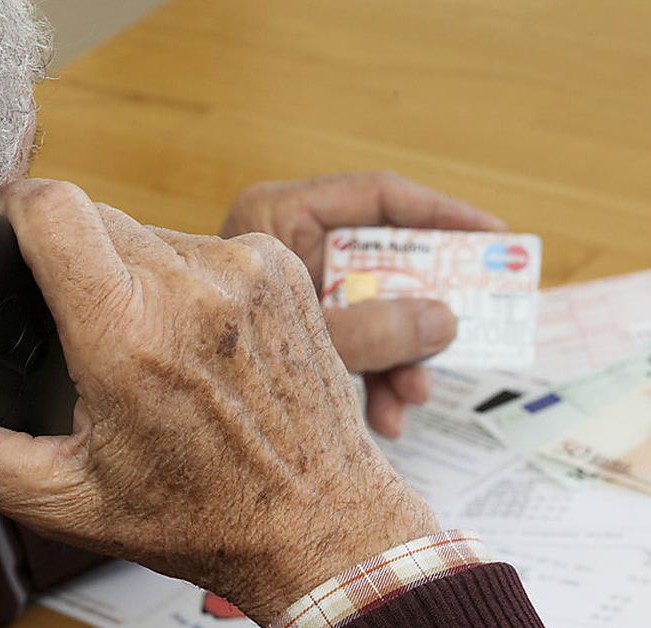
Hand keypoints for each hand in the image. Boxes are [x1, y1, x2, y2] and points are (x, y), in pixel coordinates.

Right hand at [0, 180, 437, 622]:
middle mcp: (191, 288)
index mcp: (127, 337)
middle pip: (94, 218)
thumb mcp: (66, 499)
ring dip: (131, 273)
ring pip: (149, 232)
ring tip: (145, 345)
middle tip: (78, 331)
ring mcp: (244, 269)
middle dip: (69, 263)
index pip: (49, 206)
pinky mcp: (281, 266)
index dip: (12, 209)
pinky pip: (203, 245)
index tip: (4, 239)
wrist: (318, 520)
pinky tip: (196, 338)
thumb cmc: (202, 517)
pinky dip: (186, 278)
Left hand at [221, 171, 506, 436]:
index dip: (444, 213)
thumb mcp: (304, 345)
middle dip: (422, 308)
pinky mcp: (293, 323)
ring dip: (401, 357)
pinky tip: (384, 418)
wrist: (155, 407)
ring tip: (408, 403)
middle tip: (464, 336)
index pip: (379, 195)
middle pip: (385, 258)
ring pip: (375, 306)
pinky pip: (354, 338)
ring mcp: (291, 285)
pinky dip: (374, 375)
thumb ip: (372, 332)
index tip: (495, 237)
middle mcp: (287, 242)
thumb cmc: (203, 364)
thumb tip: (447, 321)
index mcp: (279, 215)